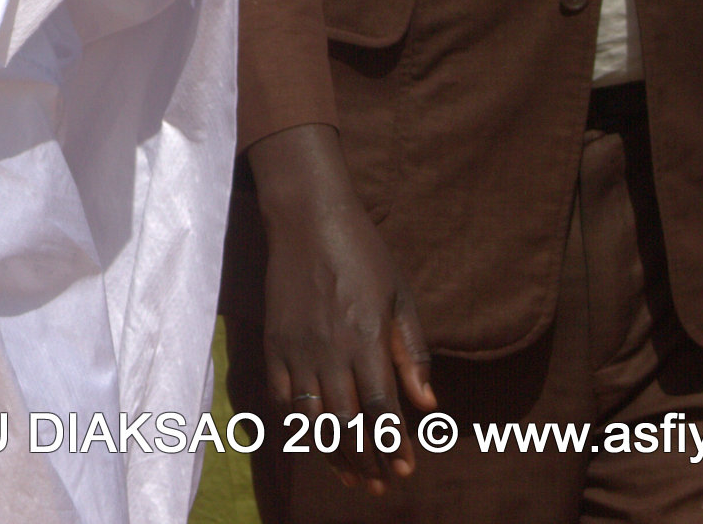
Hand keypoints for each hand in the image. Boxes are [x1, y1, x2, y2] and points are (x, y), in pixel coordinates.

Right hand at [247, 123, 436, 491]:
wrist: (306, 217)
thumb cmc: (363, 253)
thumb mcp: (401, 297)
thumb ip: (412, 353)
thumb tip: (428, 405)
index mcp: (367, 337)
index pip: (381, 407)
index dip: (392, 444)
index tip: (404, 470)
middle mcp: (330, 348)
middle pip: (347, 421)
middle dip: (365, 459)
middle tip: (379, 485)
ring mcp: (297, 346)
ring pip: (314, 416)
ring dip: (333, 452)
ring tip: (351, 476)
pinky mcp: (273, 341)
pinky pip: (283, 396)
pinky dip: (298, 424)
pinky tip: (313, 440)